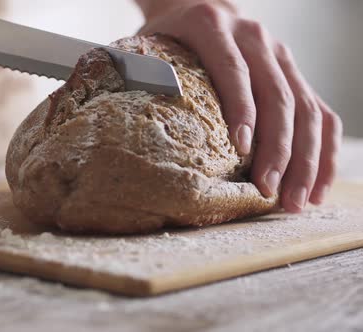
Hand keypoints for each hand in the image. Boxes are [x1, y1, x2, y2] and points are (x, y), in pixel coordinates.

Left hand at [138, 0, 342, 212]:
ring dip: (305, 159)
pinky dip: (323, 152)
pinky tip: (317, 186)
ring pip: (307, 109)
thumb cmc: (170, 37)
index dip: (242, 109)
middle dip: (278, 149)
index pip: (233, 70)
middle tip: (269, 190)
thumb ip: (144, 74)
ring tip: (294, 201)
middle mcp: (255, 38)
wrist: (202, 8)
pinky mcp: (295, 74)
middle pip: (278, 96)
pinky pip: (321, 114)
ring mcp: (282, 56)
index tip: (242, 149)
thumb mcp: (150, 45)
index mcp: (213, 26)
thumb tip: (125, 123)